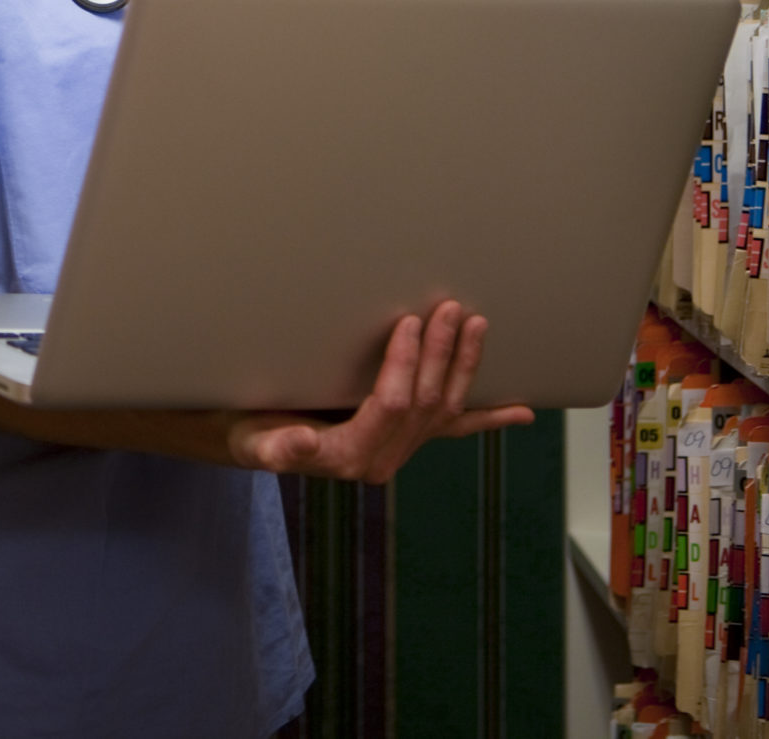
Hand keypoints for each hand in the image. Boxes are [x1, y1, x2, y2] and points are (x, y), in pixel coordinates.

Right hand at [226, 301, 533, 482]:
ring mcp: (399, 450)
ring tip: (475, 325)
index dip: (403, 365)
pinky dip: (487, 420)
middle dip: (440, 355)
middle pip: (425, 403)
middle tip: (448, 309)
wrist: (252, 441)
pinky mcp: (404, 439)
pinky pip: (452, 430)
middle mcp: (383, 458)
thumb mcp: (252, 439)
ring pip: (445, 409)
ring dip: (463, 367)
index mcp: (351, 456)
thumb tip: (298, 444)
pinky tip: (519, 411)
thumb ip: (274, 447)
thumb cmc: (249, 432)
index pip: (389, 405)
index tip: (407, 323)